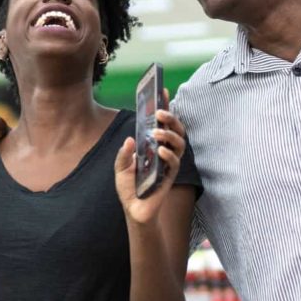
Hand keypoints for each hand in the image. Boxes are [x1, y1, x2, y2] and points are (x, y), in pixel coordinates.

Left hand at [114, 90, 186, 225]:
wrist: (133, 210)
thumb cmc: (129, 188)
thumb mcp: (120, 168)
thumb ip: (123, 154)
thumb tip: (130, 140)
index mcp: (154, 145)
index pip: (162, 123)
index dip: (165, 106)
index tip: (162, 90)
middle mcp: (164, 152)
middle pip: (176, 130)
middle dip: (170, 118)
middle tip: (159, 112)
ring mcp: (169, 164)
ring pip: (179, 144)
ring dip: (169, 134)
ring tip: (157, 131)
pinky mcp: (170, 177)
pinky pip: (174, 163)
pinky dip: (168, 155)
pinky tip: (160, 151)